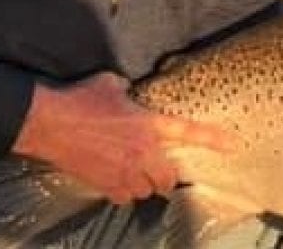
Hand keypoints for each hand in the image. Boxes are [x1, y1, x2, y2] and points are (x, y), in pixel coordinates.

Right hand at [11, 72, 232, 204]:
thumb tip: (129, 91)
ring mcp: (124, 171)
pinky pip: (124, 198)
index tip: (232, 145)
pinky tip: (115, 182)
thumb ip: (128, 90)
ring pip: (146, 191)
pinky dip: (123, 193)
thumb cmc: (80, 99)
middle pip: (168, 178)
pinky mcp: (105, 184)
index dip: (212, 139)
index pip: (187, 131)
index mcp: (148, 124)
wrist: (49, 122)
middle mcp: (142, 152)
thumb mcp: (110, 84)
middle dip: (165, 177)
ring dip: (143, 185)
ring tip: (134, 175)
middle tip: (158, 170)